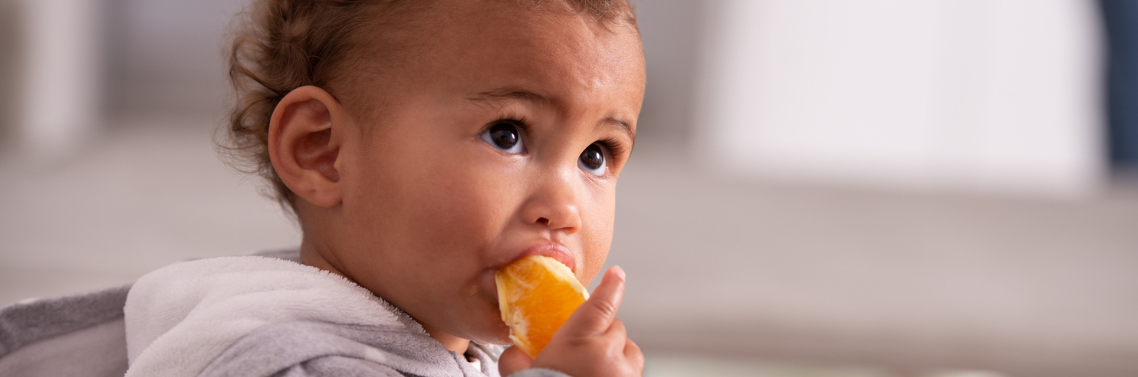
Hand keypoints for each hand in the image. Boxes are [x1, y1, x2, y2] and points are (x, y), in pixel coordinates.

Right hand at [498, 266, 643, 376]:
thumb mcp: (522, 375)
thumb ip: (517, 358)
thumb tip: (514, 350)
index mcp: (580, 342)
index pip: (602, 304)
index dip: (611, 286)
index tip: (617, 274)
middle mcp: (609, 355)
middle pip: (616, 328)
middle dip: (603, 334)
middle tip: (585, 349)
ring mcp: (625, 375)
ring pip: (630, 351)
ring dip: (618, 354)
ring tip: (597, 369)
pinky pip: (633, 373)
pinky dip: (622, 373)